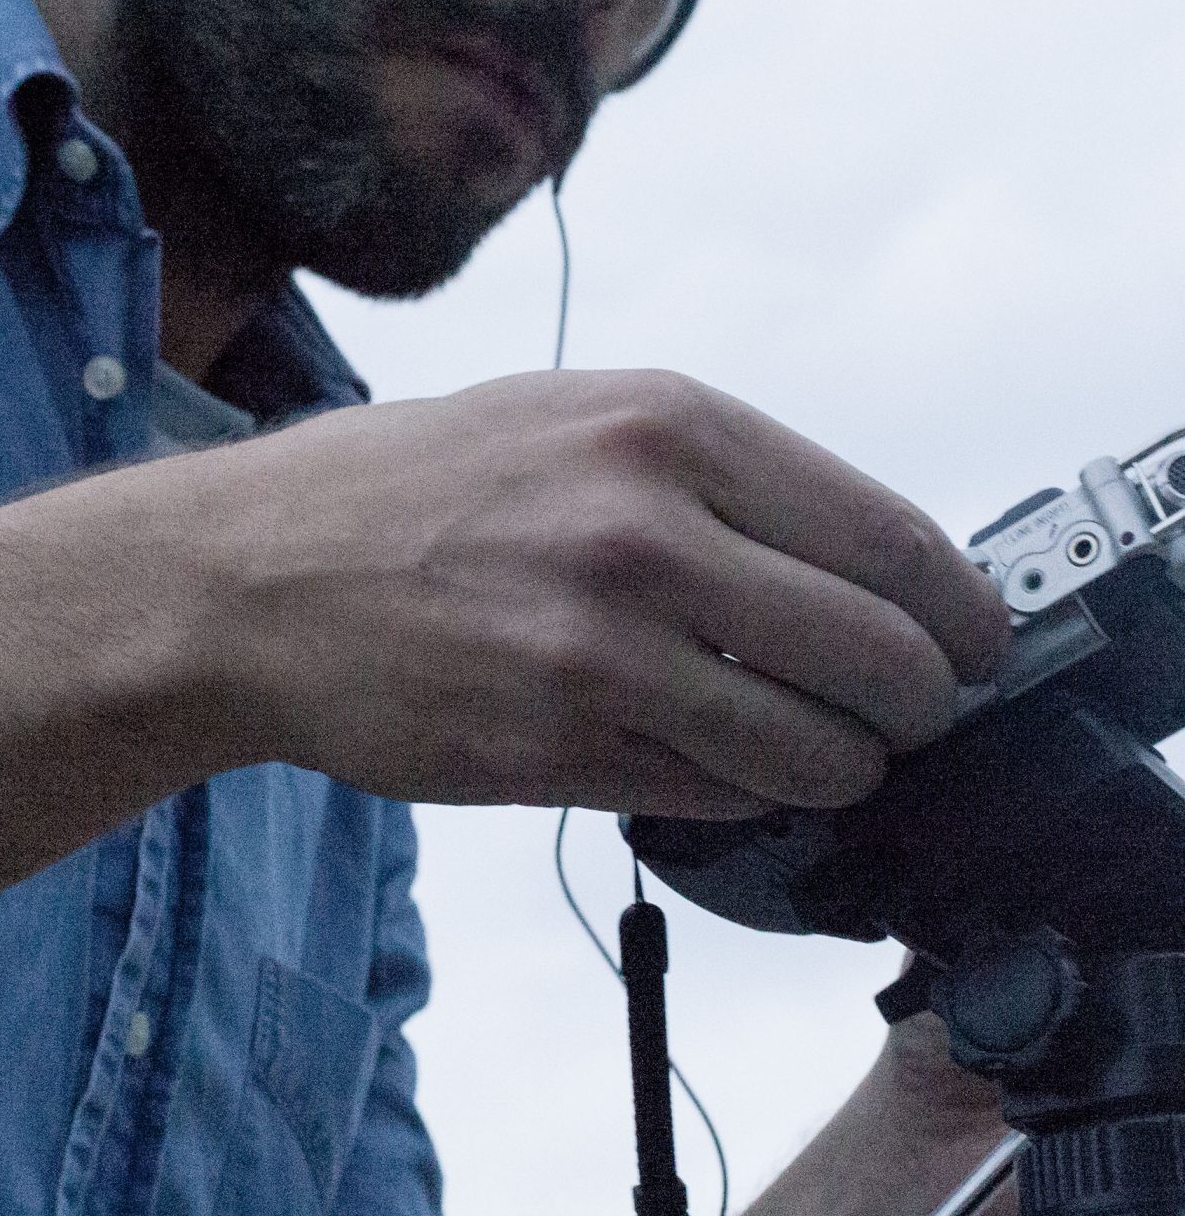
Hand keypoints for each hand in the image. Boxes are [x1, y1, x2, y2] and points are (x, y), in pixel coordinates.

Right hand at [192, 368, 1008, 815]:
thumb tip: (855, 562)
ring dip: (834, 768)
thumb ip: (710, 472)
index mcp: (663, 428)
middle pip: (879, 659)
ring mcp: (595, 654)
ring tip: (809, 754)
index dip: (962, 615)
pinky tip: (705, 764)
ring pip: (809, 752)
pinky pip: (712, 797)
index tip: (972, 646)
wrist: (243, 581)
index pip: (893, 541)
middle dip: (916, 705)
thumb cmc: (399, 493)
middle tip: (903, 717)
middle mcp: (642, 535)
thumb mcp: (566, 418)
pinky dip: (735, 793)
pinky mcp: (549, 751)